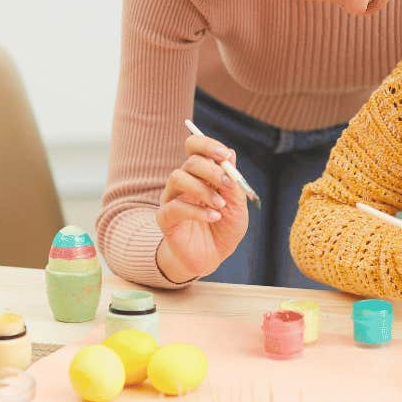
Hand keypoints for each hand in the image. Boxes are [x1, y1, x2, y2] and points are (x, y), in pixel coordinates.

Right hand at [155, 134, 248, 282]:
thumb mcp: (236, 205)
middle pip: (190, 161)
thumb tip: (230, 153)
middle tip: (228, 184)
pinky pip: (175, 206)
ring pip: (177, 177)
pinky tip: (213, 217)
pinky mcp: (165, 218)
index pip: (195, 146)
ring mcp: (172, 198)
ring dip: (203, 189)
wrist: (212, 257)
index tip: (225, 155)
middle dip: (212, 170)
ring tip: (220, 205)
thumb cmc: (225, 228)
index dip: (208, 145)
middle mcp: (184, 181)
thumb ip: (232, 181)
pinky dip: (197, 210)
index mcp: (201, 173)